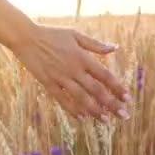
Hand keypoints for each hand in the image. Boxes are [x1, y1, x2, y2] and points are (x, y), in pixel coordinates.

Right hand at [0, 0, 130, 122]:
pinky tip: (82, 118)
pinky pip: (62, 99)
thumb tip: (115, 48)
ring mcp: (60, 78)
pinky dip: (72, 109)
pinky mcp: (48, 83)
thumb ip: (95, 44)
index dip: (117, 88)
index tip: (128, 98)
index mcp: (82, 57)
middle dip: (111, 104)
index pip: (105, 76)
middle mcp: (73, 69)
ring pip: (81, 98)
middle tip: (123, 115)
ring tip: (105, 121)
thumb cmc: (51, 33)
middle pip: (96, 90)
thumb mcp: (75, 34)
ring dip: (94, 110)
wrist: (26, 37)